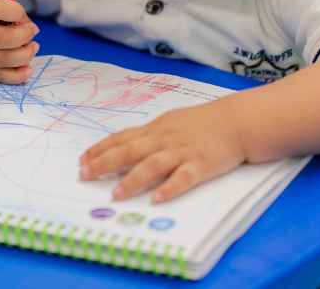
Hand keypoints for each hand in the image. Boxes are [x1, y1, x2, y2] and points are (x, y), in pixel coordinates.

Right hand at [0, 0, 38, 83]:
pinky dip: (18, 75)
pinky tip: (28, 68)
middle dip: (25, 36)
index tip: (22, 15)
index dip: (17, 11)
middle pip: (3, 39)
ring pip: (3, 60)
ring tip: (32, 47)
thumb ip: (6, 3)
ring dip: (25, 55)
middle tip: (33, 32)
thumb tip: (27, 24)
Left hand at [79, 101, 245, 202]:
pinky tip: (156, 199)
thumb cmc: (201, 123)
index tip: (82, 160)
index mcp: (155, 129)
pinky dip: (169, 188)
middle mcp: (165, 139)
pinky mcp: (202, 165)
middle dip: (105, 163)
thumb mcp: (171, 123)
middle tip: (85, 176)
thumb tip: (123, 147)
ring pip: (153, 164)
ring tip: (116, 194)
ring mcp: (183, 151)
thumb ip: (149, 136)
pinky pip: (183, 178)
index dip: (101, 149)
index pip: (122, 138)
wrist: (236, 121)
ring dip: (132, 179)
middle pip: (130, 150)